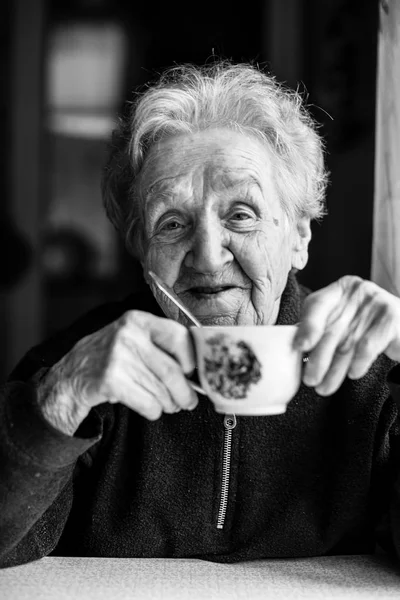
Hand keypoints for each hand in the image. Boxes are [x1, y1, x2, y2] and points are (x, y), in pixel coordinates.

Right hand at [38, 311, 197, 434]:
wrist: (69, 377)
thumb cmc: (109, 359)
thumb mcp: (131, 339)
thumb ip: (160, 346)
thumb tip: (197, 370)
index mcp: (137, 320)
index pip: (178, 336)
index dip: (191, 358)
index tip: (193, 372)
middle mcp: (128, 335)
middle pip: (171, 370)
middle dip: (185, 392)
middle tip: (189, 401)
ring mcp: (117, 357)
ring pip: (161, 390)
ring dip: (170, 404)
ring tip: (169, 405)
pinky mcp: (110, 381)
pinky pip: (148, 404)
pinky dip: (154, 411)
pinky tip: (149, 407)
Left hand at [294, 276, 399, 395]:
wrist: (399, 327)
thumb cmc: (364, 324)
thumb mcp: (339, 321)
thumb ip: (319, 328)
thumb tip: (294, 349)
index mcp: (339, 290)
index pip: (317, 304)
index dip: (307, 327)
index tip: (300, 347)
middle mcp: (357, 293)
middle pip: (332, 329)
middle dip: (319, 358)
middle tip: (309, 379)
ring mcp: (376, 304)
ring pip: (349, 343)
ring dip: (335, 370)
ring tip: (324, 387)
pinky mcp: (391, 319)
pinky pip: (369, 345)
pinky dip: (359, 362)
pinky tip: (352, 374)